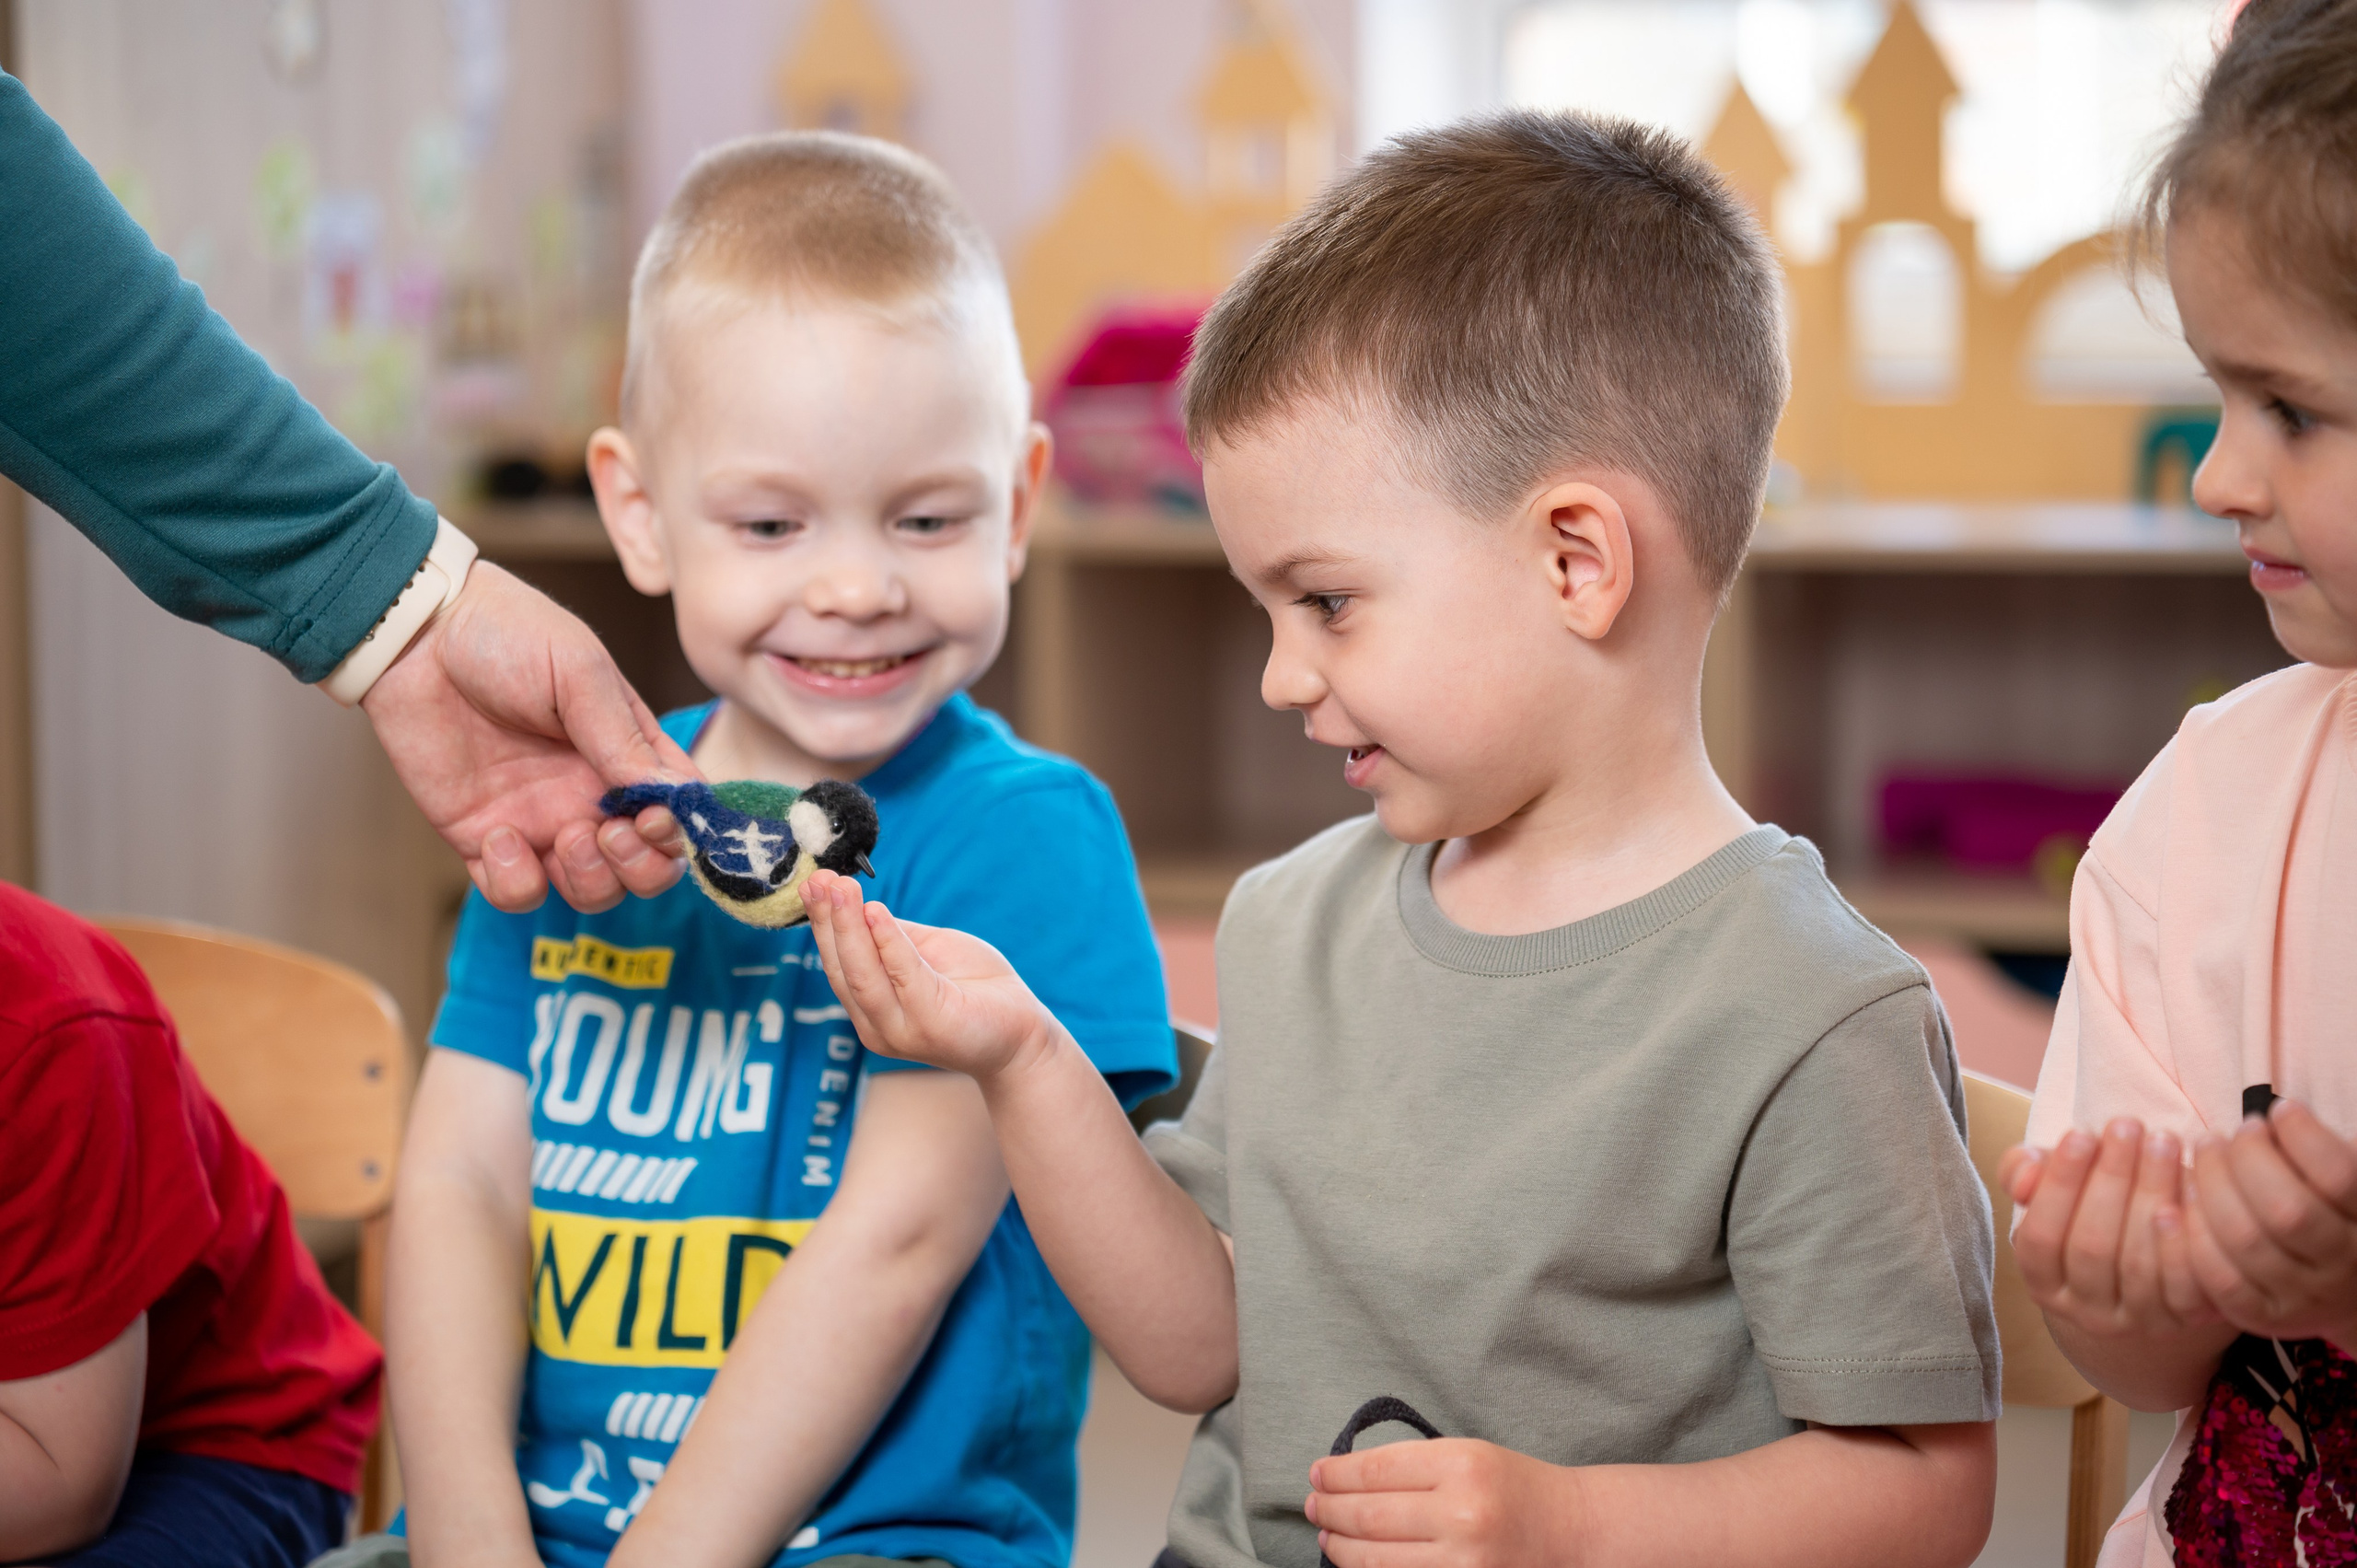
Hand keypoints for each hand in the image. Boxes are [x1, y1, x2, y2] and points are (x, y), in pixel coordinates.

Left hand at [361, 561, 695, 911]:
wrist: (417, 635)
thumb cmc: (506, 634)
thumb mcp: (579, 673)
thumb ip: (621, 739)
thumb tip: (670, 797)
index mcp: (628, 753)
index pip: (679, 814)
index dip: (679, 833)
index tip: (652, 816)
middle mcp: (592, 796)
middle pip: (646, 869)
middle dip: (641, 868)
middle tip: (609, 834)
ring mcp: (541, 821)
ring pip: (591, 891)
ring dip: (589, 881)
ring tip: (562, 837)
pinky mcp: (484, 839)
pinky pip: (517, 893)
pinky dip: (517, 883)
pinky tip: (499, 835)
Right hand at [802, 871, 1063, 1081]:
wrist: (1024, 1034)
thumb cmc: (977, 989)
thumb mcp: (929, 952)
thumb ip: (893, 938)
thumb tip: (858, 905)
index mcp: (872, 1008)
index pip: (837, 962)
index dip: (823, 922)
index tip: (813, 883)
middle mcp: (878, 1024)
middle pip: (842, 967)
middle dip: (828, 920)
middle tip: (818, 879)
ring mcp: (902, 1030)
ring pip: (863, 975)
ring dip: (848, 928)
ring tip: (840, 889)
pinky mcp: (932, 1025)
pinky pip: (905, 977)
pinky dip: (888, 943)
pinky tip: (876, 912)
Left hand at [1306, 1438, 1577, 1567]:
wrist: (1575, 1533)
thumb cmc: (1517, 1488)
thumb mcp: (1470, 1455)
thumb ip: (1413, 1466)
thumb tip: (1346, 1478)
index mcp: (1462, 1464)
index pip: (1376, 1469)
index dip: (1336, 1473)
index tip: (1318, 1473)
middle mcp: (1461, 1513)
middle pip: (1368, 1514)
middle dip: (1330, 1509)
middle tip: (1313, 1504)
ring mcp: (1463, 1562)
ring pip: (1376, 1558)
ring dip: (1340, 1546)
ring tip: (1326, 1534)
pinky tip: (1357, 1562)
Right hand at [2008, 1118, 2217, 1337]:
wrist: (2155, 1263)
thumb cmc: (2095, 1210)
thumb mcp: (2054, 1190)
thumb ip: (2024, 1172)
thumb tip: (2025, 1176)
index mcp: (2045, 1284)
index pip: (2041, 1238)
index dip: (2058, 1186)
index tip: (2081, 1133)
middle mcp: (2087, 1313)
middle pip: (2091, 1248)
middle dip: (2110, 1179)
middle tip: (2128, 1125)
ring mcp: (2139, 1321)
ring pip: (2140, 1263)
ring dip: (2152, 1193)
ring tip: (2163, 1140)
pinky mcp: (2188, 1319)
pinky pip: (2186, 1284)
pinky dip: (2185, 1236)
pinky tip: (2193, 1187)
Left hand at [2179, 1101, 2356, 1349]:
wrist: (2347, 1295)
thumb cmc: (2337, 1215)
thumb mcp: (2347, 1185)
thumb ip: (2319, 1155)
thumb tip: (2275, 1118)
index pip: (2339, 1178)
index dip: (2304, 1137)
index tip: (2279, 1110)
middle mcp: (2342, 1266)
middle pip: (2285, 1210)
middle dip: (2245, 1159)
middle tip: (2225, 1133)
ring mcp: (2302, 1297)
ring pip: (2244, 1240)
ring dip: (2210, 1186)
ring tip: (2203, 1153)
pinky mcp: (2260, 1317)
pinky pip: (2217, 1278)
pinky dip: (2188, 1237)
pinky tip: (2173, 1205)